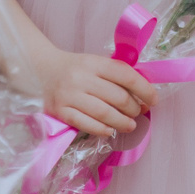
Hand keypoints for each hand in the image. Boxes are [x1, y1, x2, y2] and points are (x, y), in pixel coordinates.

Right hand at [40, 48, 157, 137]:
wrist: (40, 71)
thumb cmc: (73, 69)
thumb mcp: (93, 63)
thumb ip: (114, 74)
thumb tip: (142, 94)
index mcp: (93, 62)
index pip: (126, 75)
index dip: (144, 89)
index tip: (153, 100)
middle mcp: (81, 78)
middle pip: (118, 97)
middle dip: (134, 108)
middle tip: (139, 112)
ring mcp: (70, 96)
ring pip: (104, 113)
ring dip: (122, 122)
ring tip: (130, 125)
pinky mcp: (60, 112)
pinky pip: (86, 124)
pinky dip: (102, 129)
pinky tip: (110, 131)